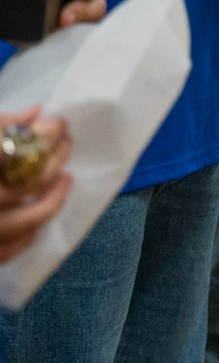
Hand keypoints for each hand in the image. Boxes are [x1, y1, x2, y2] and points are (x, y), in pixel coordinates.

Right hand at [0, 107, 71, 261]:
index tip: (58, 123)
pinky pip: (9, 249)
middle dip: (54, 158)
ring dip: (53, 197)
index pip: (15, 149)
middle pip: (26, 181)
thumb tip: (34, 113)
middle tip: (67, 142)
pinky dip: (30, 232)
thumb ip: (0, 123)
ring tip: (66, 177)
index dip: (44, 133)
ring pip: (26, 220)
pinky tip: (37, 213)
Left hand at [9, 0, 118, 29]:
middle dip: (85, 9)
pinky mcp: (58, 38)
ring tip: (56, 26)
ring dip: (72, 26)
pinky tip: (49, 36)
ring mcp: (72, 19)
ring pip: (85, 27)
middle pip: (97, 5)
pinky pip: (69, 42)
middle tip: (66, 15)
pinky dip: (61, 39)